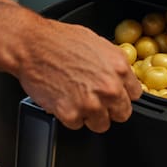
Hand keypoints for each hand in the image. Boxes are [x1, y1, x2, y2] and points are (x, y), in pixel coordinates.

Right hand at [14, 16, 141, 132]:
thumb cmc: (60, 40)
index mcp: (119, 68)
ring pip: (101, 124)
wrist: (32, 45)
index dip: (122, 94)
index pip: (135, 95)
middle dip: (109, 108)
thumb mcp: (98, 43)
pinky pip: (77, 125)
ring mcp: (91, 103)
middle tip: (95, 99)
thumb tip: (120, 77)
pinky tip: (63, 99)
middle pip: (122, 113)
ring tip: (76, 98)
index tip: (114, 95)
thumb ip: (113, 64)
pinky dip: (69, 116)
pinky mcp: (71, 114)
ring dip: (90, 116)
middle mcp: (109, 88)